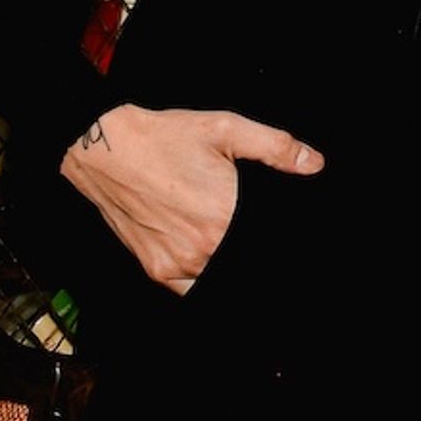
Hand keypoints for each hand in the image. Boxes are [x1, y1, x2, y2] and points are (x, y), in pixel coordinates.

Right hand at [58, 104, 322, 292]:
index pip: (266, 241)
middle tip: (257, 237)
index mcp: (226, 215)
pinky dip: (206, 280)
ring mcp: (178, 263)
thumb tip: (315, 164)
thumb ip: (275, 147)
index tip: (289, 238)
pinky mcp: (157, 270)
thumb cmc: (165, 137)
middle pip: (245, 261)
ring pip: (221, 279)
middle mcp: (203, 247)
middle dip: (255, 250)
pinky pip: (192, 290)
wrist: (105, 149)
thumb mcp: (226, 129)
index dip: (284, 243)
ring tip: (232, 243)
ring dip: (232, 265)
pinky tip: (214, 259)